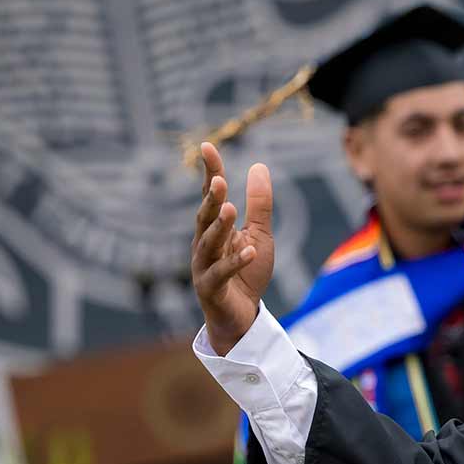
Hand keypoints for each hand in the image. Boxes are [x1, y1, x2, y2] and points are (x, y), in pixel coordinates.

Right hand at [190, 141, 276, 353]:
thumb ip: (259, 205)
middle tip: (220, 180)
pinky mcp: (211, 289)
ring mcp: (203, 267)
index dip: (210, 172)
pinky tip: (249, 251)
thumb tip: (259, 165)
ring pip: (209, 244)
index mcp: (213, 228)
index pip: (210, 195)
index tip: (208, 147)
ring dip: (218, 226)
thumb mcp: (259, 235)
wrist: (241, 317)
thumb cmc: (247, 274)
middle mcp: (203, 244)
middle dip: (211, 198)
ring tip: (230, 209)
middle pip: (205, 217)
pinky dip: (235, 262)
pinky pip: (222, 274)